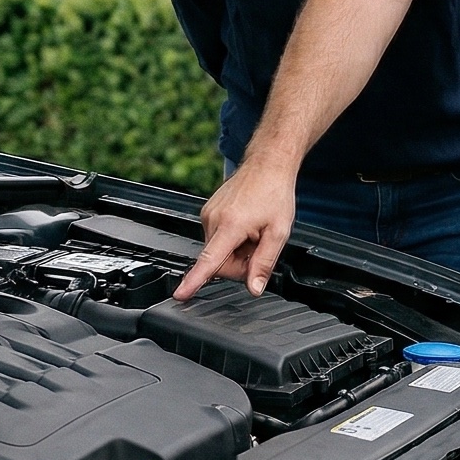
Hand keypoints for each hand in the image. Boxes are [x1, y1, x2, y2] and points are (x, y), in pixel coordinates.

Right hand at [176, 159, 297, 300]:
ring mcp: (208, 214)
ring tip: (253, 232)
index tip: (181, 294)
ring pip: (218, 251)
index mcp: (230, 225)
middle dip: (239, 263)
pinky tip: (245, 226)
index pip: (209, 260)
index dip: (194, 281)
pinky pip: (216, 238)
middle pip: (219, 262)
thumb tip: (254, 288)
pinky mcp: (207, 211)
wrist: (267, 165)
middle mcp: (214, 219)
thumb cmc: (274, 193)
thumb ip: (264, 263)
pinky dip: (231, 239)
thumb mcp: (278, 232)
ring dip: (236, 250)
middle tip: (258, 247)